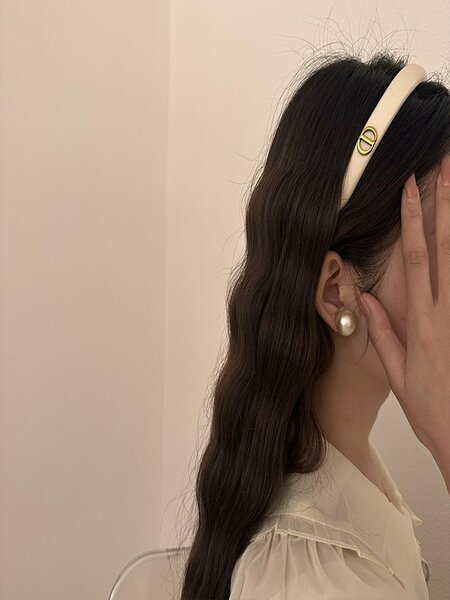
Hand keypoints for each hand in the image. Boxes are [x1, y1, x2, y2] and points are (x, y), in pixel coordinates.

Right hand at [354, 156, 449, 484]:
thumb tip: (366, 297)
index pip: (415, 259)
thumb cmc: (428, 407)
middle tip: (447, 169)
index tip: (411, 188)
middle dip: (445, 206)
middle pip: (446, 249)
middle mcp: (445, 312)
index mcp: (421, 320)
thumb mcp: (396, 372)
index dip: (412, 221)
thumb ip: (383, 330)